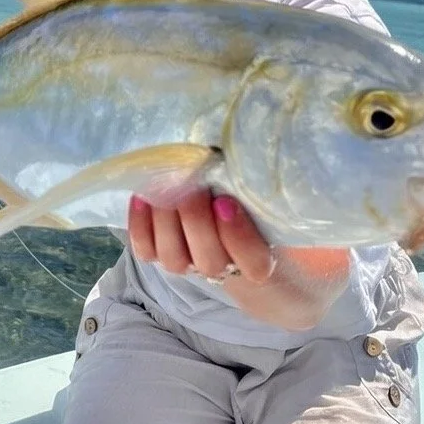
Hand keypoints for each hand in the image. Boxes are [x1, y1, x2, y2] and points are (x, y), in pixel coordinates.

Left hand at [128, 189, 351, 330]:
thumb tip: (284, 155)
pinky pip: (147, 251)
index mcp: (262, 261)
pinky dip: (140, 227)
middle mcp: (224, 268)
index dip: (238, 237)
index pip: (253, 263)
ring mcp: (191, 264)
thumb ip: (279, 192)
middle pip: (209, 259)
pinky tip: (141, 196)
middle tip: (193, 184)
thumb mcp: (277, 203)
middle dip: (197, 222)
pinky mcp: (164, 254)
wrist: (240, 239)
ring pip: (175, 258)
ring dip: (167, 222)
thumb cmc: (263, 208)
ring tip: (166, 187)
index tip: (226, 202)